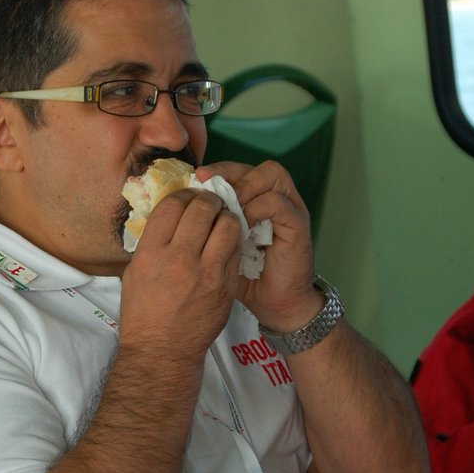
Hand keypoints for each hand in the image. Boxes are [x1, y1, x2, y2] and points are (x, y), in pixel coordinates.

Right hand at [119, 189, 241, 365]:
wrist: (162, 351)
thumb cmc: (143, 313)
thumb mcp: (135, 272)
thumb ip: (152, 242)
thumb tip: (168, 217)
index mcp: (151, 252)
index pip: (172, 204)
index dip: (183, 194)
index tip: (187, 198)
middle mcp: (179, 258)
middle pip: (203, 209)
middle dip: (209, 200)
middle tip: (210, 204)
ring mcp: (206, 272)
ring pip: (228, 225)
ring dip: (227, 216)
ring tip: (223, 220)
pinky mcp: (226, 285)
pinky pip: (236, 250)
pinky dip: (234, 240)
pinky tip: (228, 242)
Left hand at [195, 161, 318, 331]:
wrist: (277, 306)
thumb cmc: (246, 280)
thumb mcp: (219, 249)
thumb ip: (207, 227)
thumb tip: (175, 209)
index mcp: (256, 202)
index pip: (238, 171)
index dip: (217, 171)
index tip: (196, 178)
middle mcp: (275, 199)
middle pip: (255, 166)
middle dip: (230, 172)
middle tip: (208, 184)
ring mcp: (290, 210)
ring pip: (272, 175)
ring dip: (246, 185)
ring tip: (228, 202)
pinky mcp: (298, 225)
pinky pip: (278, 203)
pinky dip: (258, 207)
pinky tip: (243, 221)